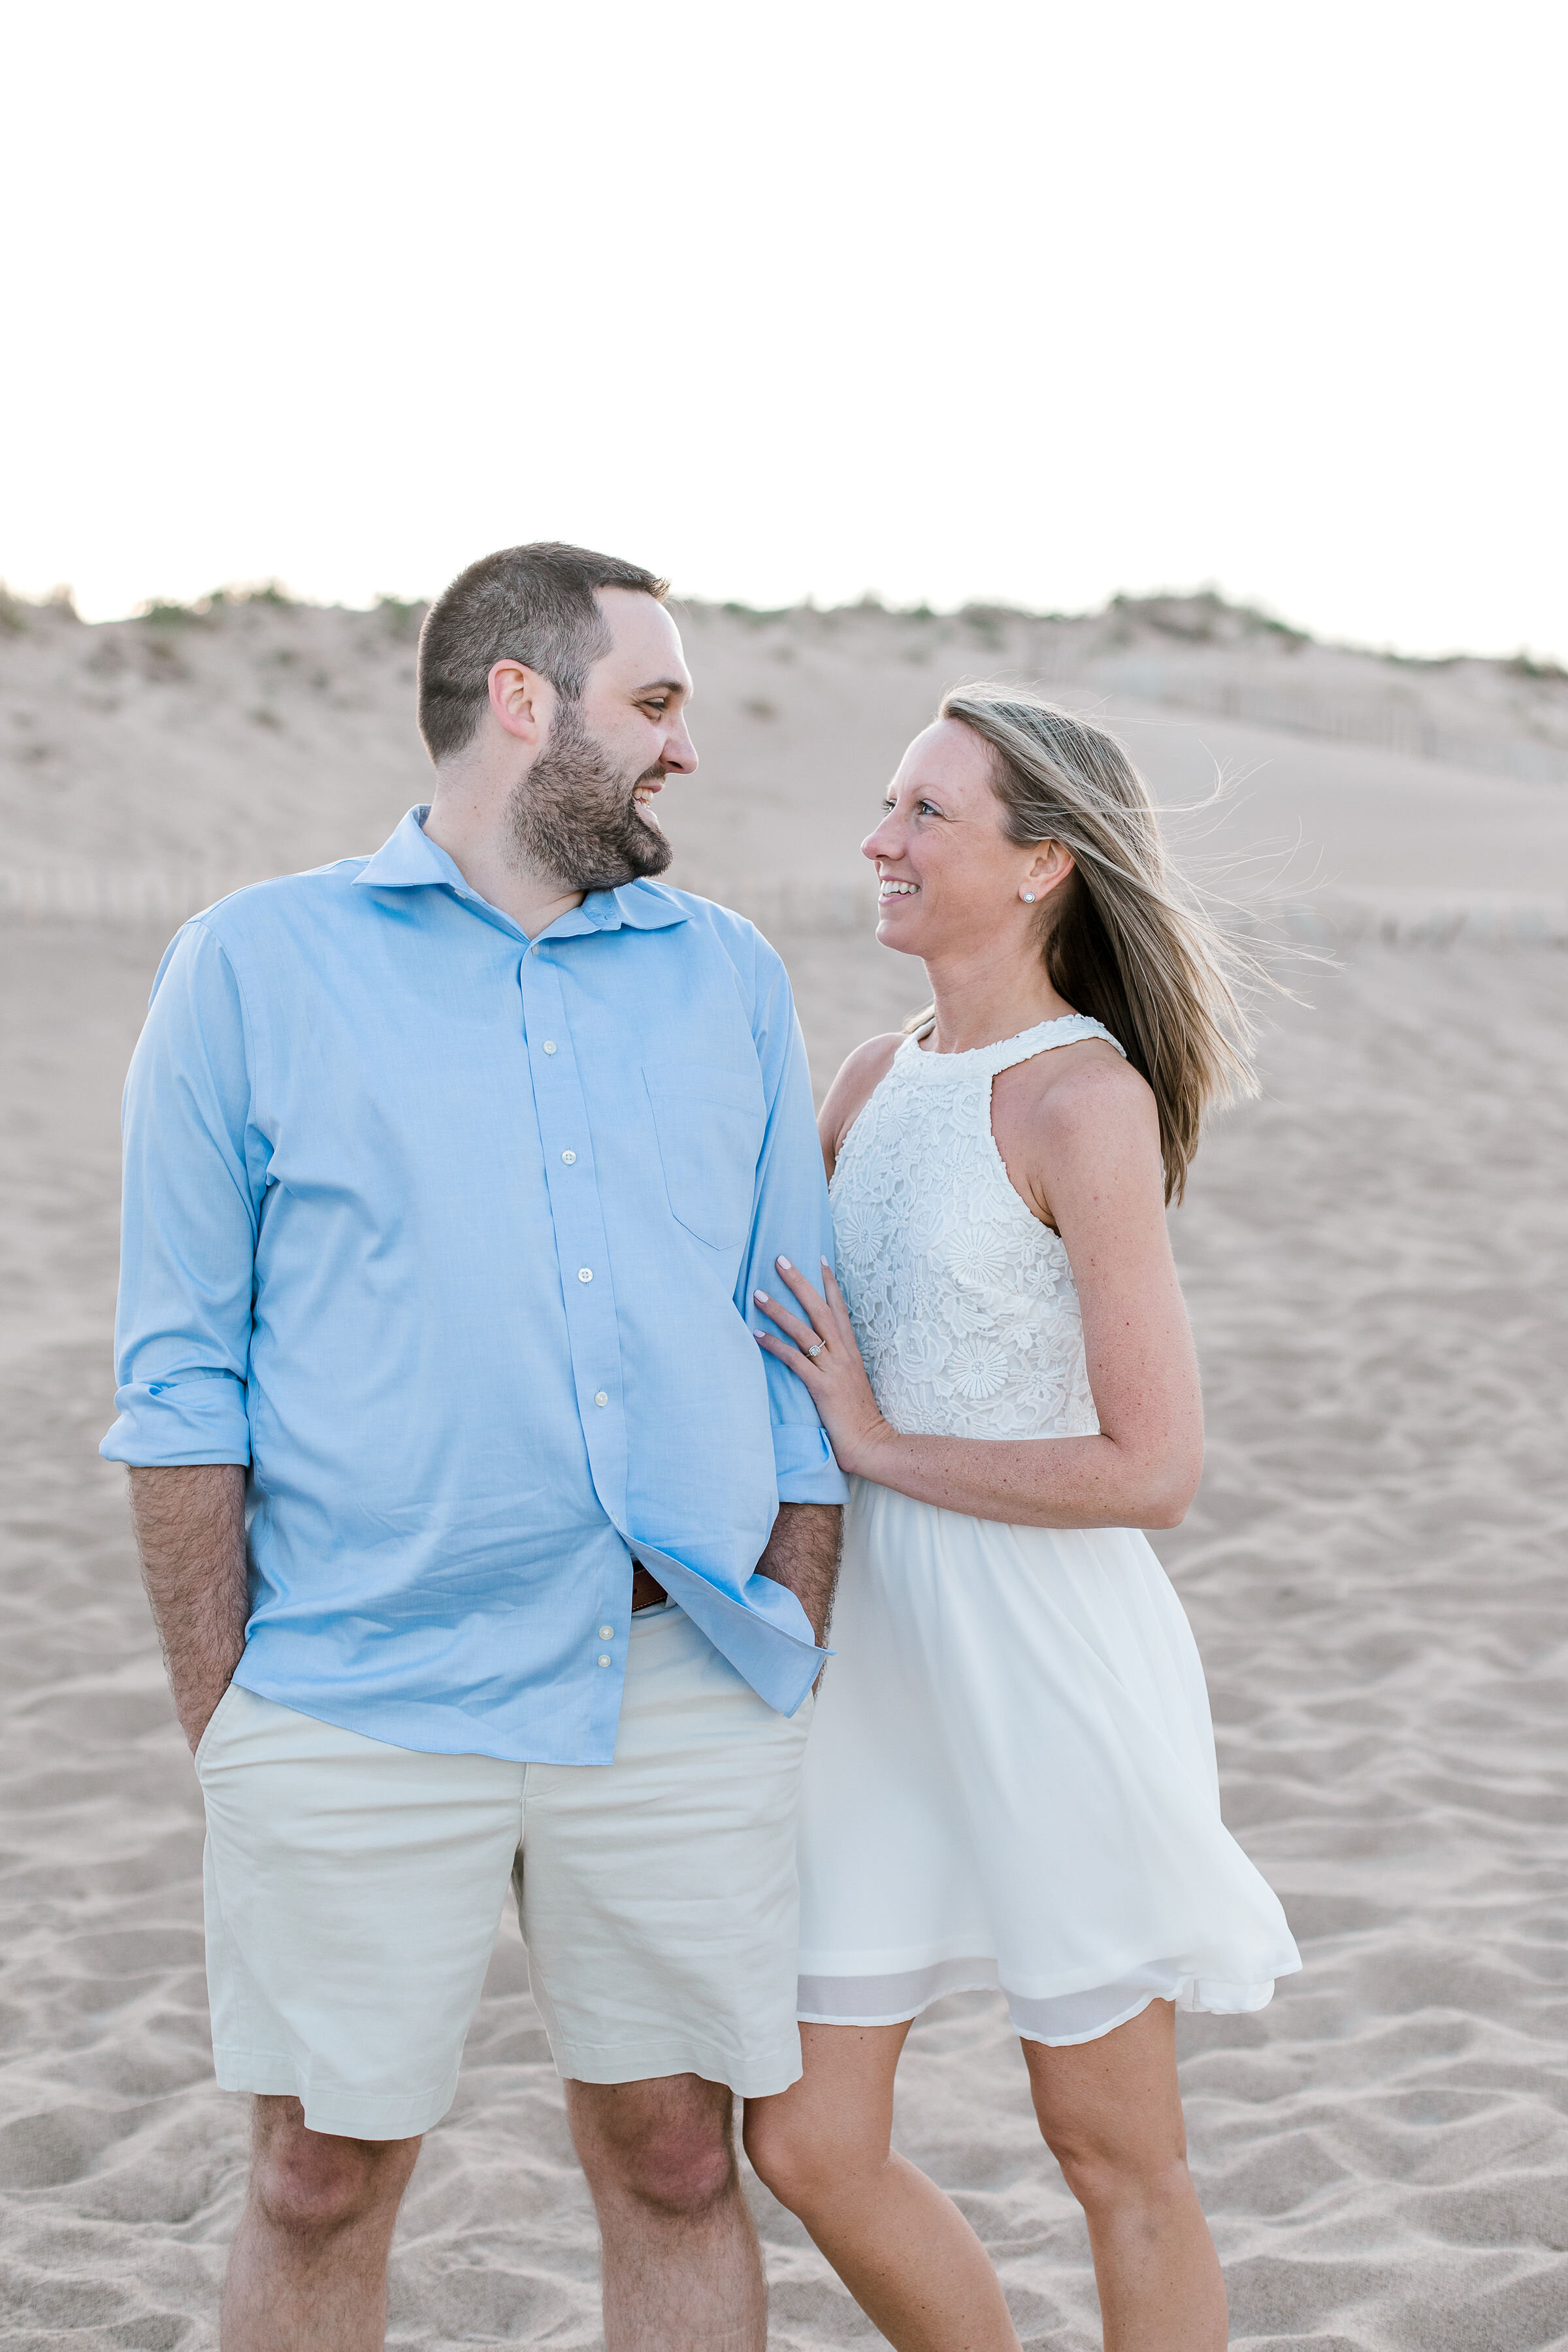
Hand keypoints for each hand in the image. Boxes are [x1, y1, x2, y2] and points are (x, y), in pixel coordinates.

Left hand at [753, 1257, 892, 1477]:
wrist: (872, 1443)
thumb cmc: (859, 1418)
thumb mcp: (851, 1383)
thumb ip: (837, 1365)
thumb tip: (819, 1354)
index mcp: (851, 1352)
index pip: (840, 1310)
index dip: (830, 1284)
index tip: (819, 1260)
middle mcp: (843, 1355)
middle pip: (821, 1309)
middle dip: (800, 1283)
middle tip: (780, 1260)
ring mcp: (833, 1370)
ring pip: (805, 1330)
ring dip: (779, 1310)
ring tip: (757, 1294)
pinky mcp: (822, 1387)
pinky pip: (795, 1360)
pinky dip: (775, 1345)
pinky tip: (756, 1335)